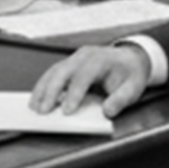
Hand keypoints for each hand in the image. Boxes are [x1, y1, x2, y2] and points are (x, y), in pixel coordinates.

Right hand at [28, 44, 150, 118]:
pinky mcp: (69, 64)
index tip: (67, 111)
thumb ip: (121, 100)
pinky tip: (38, 99)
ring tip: (34, 107)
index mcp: (101, 59)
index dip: (74, 93)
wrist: (131, 59)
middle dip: (51, 92)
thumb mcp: (133, 88)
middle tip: (43, 111)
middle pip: (63, 71)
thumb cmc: (130, 74)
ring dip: (42, 89)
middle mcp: (85, 56)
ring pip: (54, 71)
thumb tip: (107, 111)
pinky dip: (44, 86)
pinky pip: (53, 73)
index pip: (84, 75)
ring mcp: (75, 58)